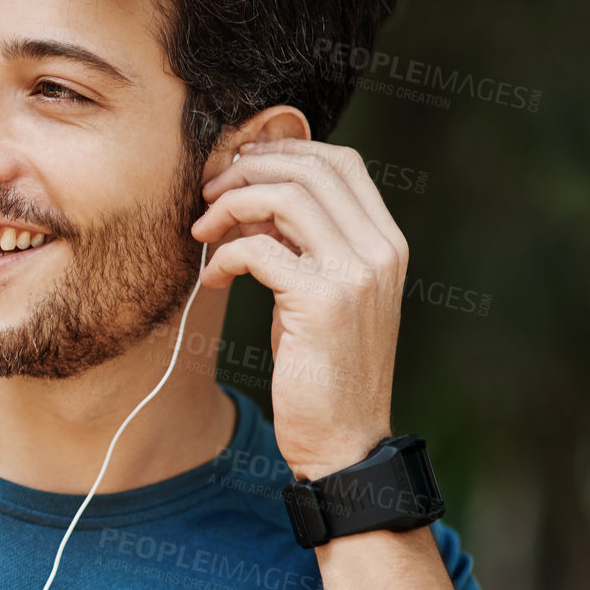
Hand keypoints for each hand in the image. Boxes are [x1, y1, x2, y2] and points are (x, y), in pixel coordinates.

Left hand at [190, 138, 404, 477]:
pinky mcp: (324, 302)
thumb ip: (298, 242)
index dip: (284, 150)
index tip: (240, 167)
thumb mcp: (315, 293)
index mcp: (386, 242)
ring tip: (203, 230)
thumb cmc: (322, 366)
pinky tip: (214, 279)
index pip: (341, 161)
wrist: (343, 439)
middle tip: (208, 195)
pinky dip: (225, 256)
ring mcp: (357, 274)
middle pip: (309, 168)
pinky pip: (258, 249)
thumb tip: (249, 199)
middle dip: (247, 170)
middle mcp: (380, 250)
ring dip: (230, 205)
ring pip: (284, 197)